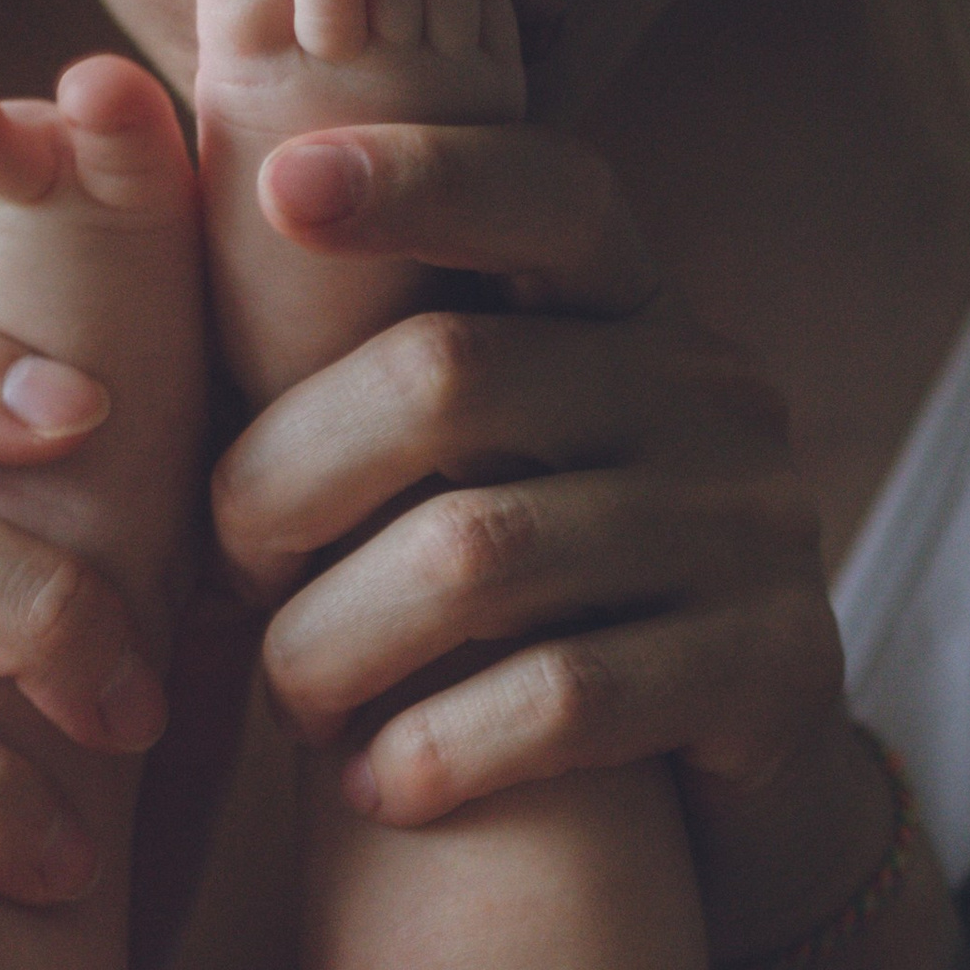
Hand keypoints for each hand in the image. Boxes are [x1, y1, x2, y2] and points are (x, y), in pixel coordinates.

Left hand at [207, 123, 844, 856]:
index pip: (544, 192)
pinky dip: (438, 748)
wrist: (729, 794)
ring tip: (292, 702)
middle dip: (284, 482)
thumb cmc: (539, 604)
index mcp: (632, 307)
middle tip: (230, 577)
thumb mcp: (489, 464)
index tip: (279, 188)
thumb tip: (193, 250)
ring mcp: (755, 522)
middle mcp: (710, 389)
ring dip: (334, 643)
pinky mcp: (776, 663)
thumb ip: (393, 375)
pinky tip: (374, 788)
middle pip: (447, 374)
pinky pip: (565, 696)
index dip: (419, 174)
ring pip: (480, 556)